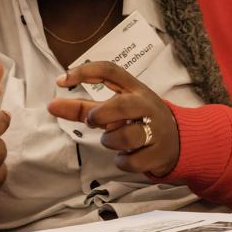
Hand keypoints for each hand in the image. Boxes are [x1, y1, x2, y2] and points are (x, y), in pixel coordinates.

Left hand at [47, 61, 179, 176]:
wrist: (181, 141)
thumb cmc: (138, 120)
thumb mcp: (115, 109)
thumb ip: (83, 107)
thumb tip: (51, 105)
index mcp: (135, 89)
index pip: (110, 70)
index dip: (84, 72)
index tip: (61, 81)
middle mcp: (147, 105)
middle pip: (121, 105)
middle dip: (100, 115)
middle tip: (92, 121)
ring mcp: (157, 129)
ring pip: (126, 136)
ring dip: (111, 142)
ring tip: (114, 141)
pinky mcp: (159, 153)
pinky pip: (131, 161)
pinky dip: (122, 161)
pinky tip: (128, 155)